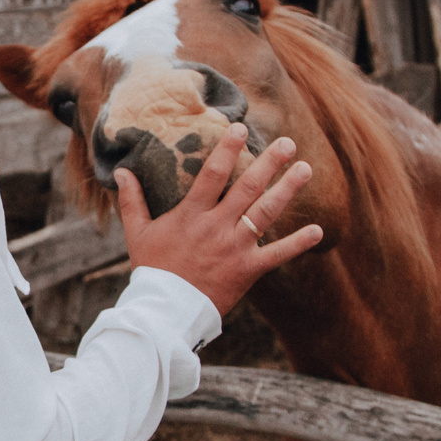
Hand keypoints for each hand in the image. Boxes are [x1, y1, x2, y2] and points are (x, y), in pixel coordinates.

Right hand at [116, 126, 322, 316]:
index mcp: (191, 215)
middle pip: (247, 188)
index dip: (228, 149)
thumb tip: (122, 171)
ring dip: (287, 190)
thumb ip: (132, 200)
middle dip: (269, 163)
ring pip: (266, 213)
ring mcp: (235, 248)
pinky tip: (318, 229)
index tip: (242, 128)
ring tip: (305, 169)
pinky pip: (278, 254)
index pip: (212, 174)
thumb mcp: (137, 233)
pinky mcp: (248, 270)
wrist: (165, 312)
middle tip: (287, 142)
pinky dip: (298, 243)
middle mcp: (217, 226)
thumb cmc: (151, 269)